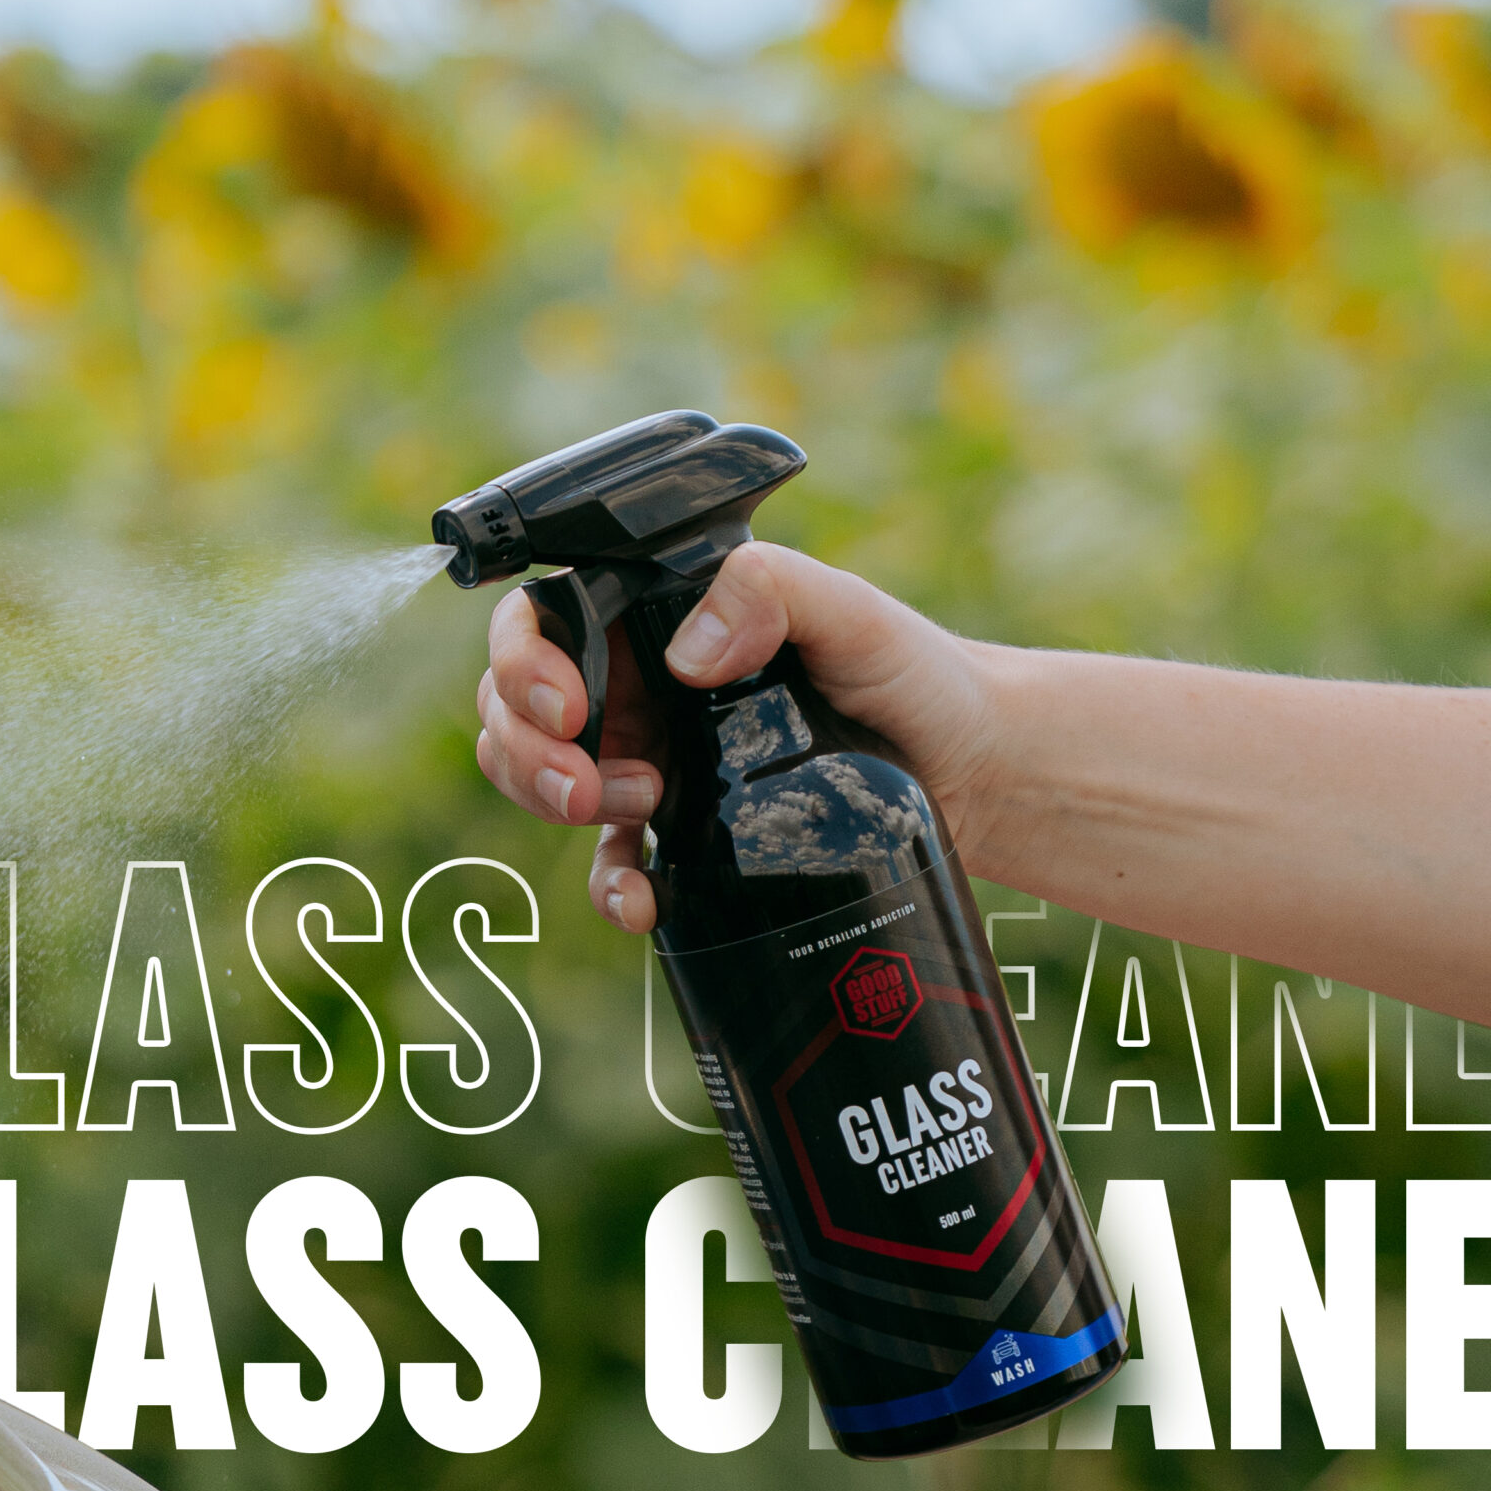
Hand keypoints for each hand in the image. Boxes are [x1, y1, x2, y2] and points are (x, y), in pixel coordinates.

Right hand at [472, 541, 1003, 931]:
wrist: (971, 772)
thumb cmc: (911, 674)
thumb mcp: (850, 612)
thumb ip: (770, 589)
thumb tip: (689, 653)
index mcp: (658, 618)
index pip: (545, 621)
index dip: (524, 661)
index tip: (564, 705)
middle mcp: (641, 689)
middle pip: (519, 710)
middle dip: (525, 750)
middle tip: (585, 784)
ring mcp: (655, 765)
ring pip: (547, 782)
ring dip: (553, 802)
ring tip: (629, 810)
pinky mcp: (684, 839)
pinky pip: (615, 866)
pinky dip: (611, 887)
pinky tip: (641, 901)